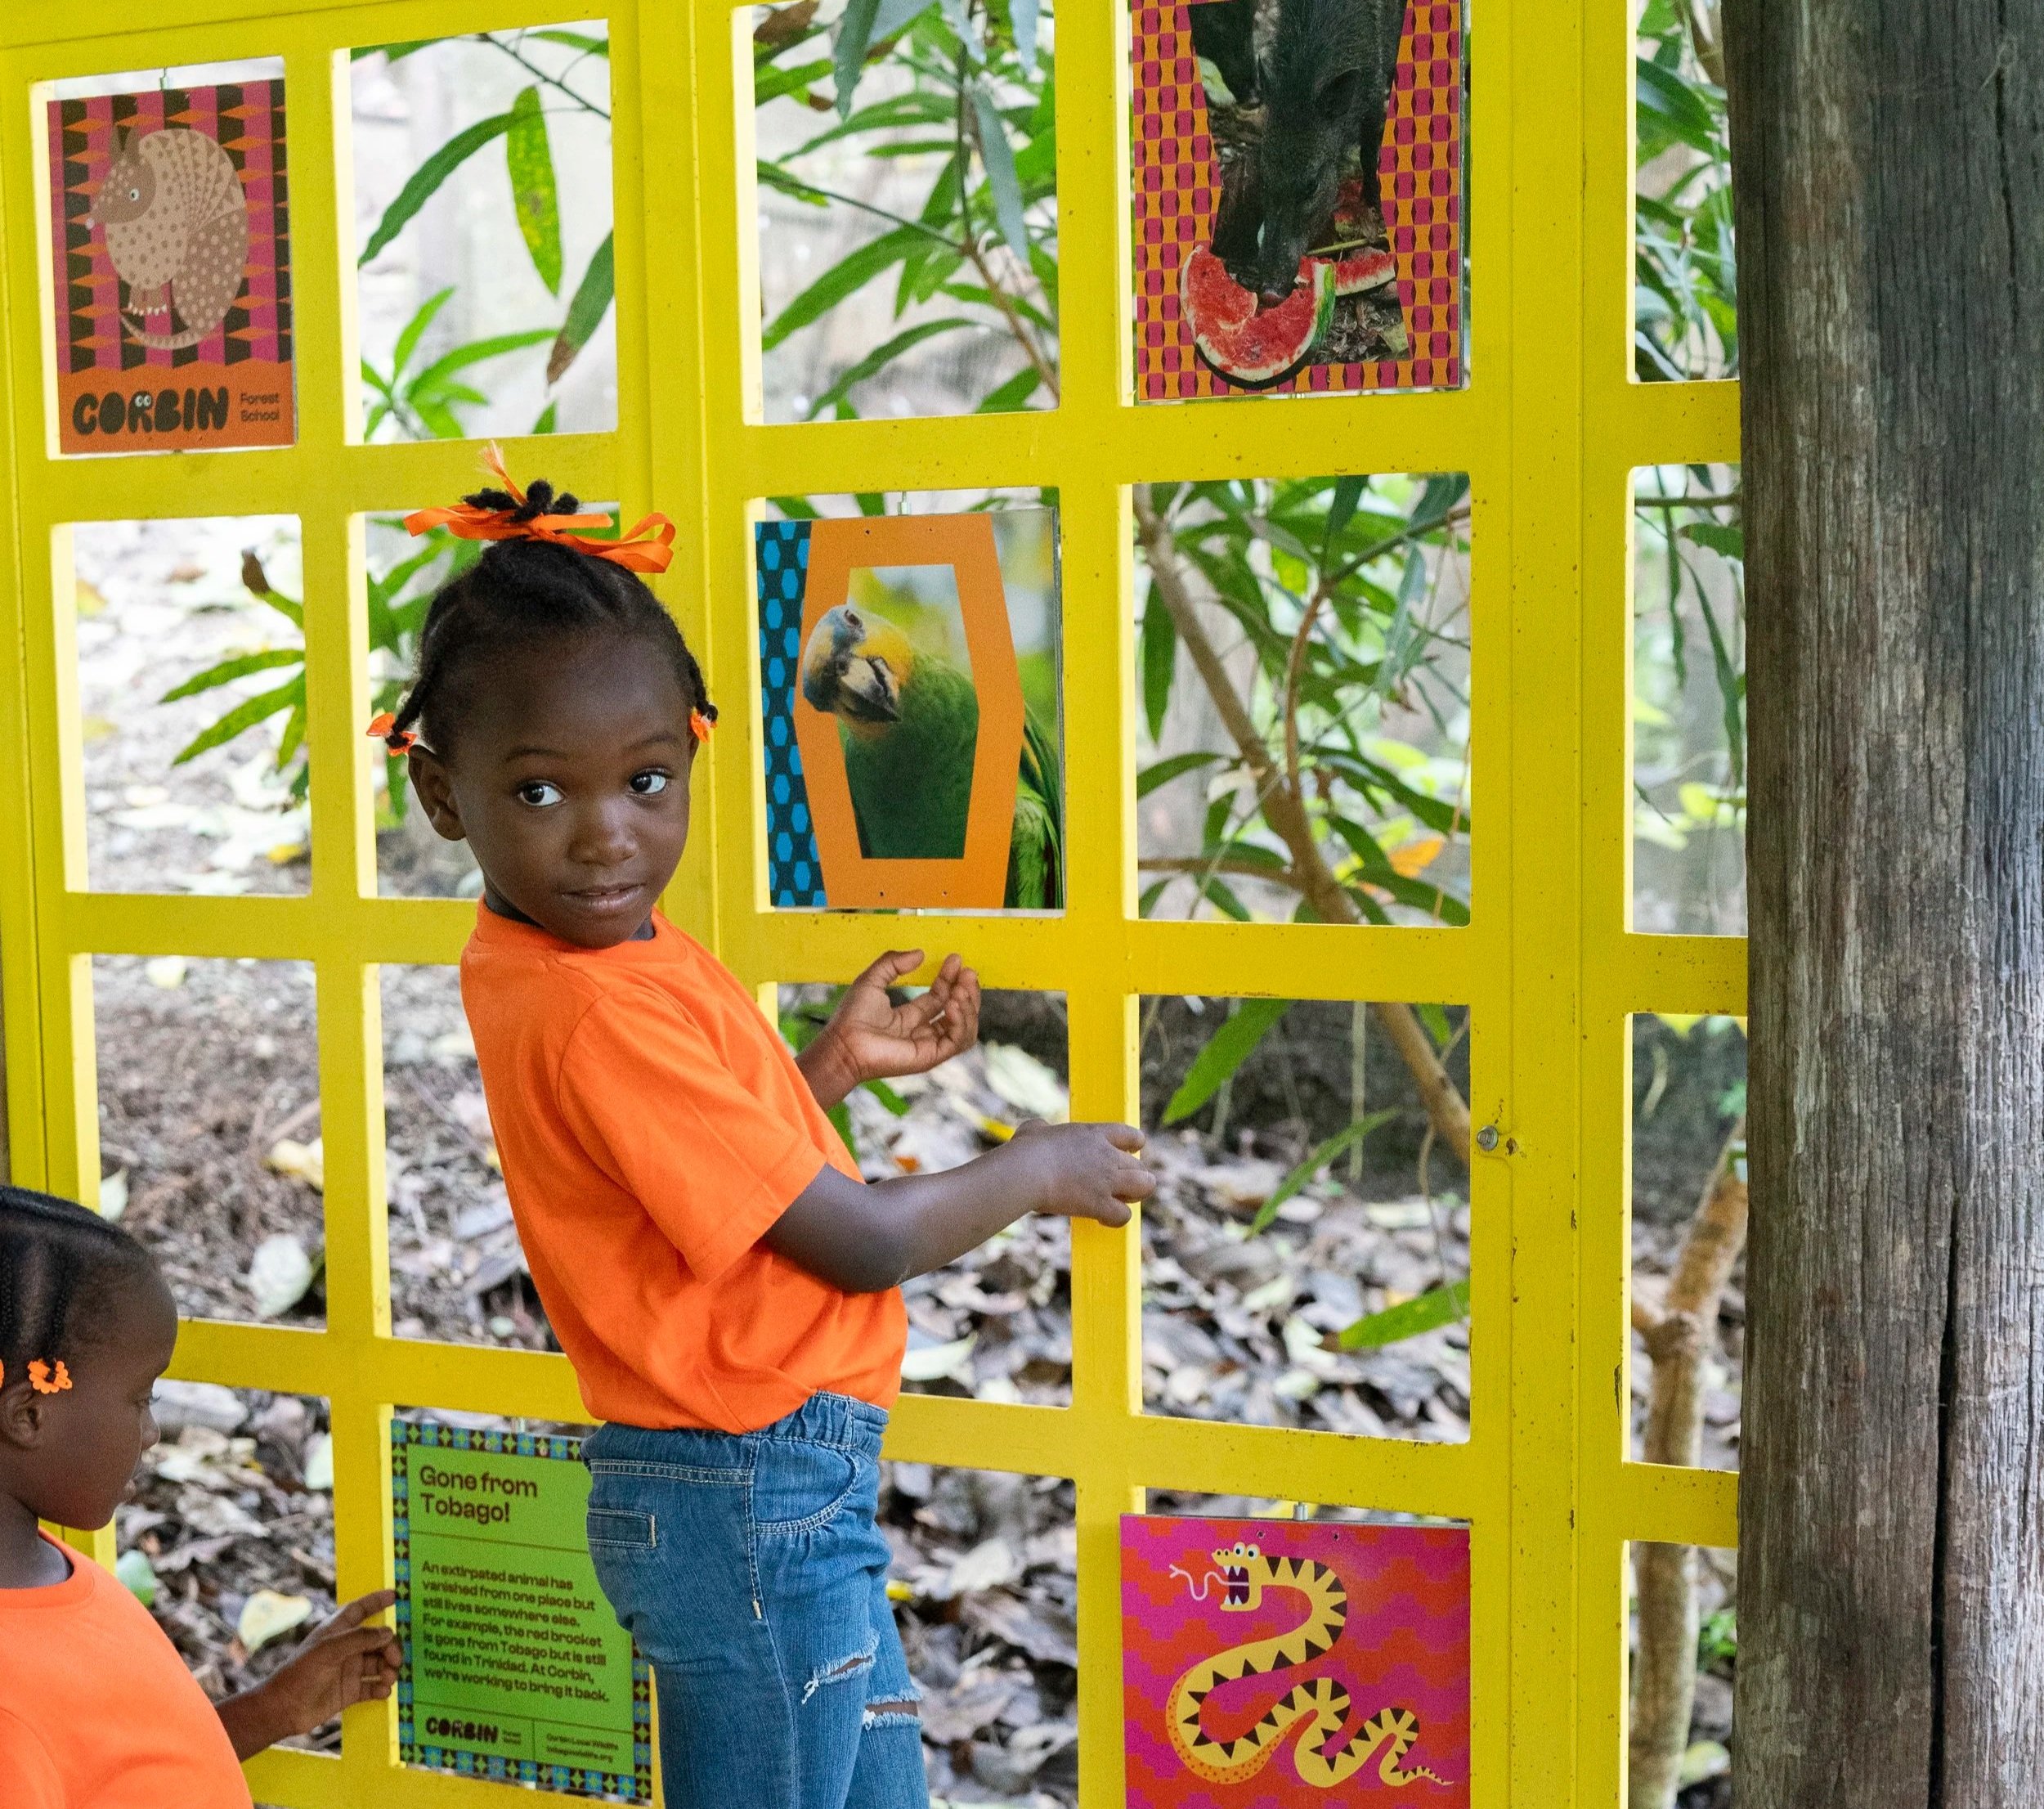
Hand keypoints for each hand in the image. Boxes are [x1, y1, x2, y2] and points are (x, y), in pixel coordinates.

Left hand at [217, 1590, 400, 1756]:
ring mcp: (349, 1670)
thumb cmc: (301, 1672)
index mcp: (338, 1631)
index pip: (360, 1610)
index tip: (395, 1596)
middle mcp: (346, 1648)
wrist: (283, 1709)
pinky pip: (372, 1686)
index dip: (376, 1601)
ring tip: (388, 1679)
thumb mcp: (330, 1649)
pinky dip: (381, 1688)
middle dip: (390, 1647)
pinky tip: (383, 1692)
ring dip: (388, 1669)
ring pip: (378, 1663)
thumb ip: (360, 1638)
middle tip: (395, 1660)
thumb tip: (388, 1632)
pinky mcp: (350, 1691)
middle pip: (377, 1640)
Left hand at [799, 950, 981, 1107]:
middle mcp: (921, 1031)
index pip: (940, 996)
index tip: (956, 960)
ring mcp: (928, 1045)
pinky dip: (962, 1022)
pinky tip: (952, 1004)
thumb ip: (893, 963)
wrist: (844, 1043)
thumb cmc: (851, 1017)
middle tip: (967, 972)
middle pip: (957, 1011)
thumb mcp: (872, 979)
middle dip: (966, 990)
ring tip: (960, 990)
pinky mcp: (930, 1056)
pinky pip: (958, 1041)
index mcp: (908, 1017)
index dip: (950, 978)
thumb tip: (920, 953)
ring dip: (969, 1006)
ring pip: (964, 1027)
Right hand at [1002, 1121, 1154, 1227]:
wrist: (1027, 1171)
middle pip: (1140, 1166)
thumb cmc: (1026, 1149)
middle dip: (1134, 1176)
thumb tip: (1037, 1131)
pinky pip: (1123, 1215)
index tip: (1129, 1152)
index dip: (1135, 1145)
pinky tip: (1102, 1218)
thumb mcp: (1035, 1130)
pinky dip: (1116, 1219)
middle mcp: (1108, 1156)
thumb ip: (1042, 1130)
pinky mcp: (1101, 1204)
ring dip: (1135, 1195)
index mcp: (1094, 1134)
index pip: (1132, 1135)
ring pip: (1144, 1187)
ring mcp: (1107, 1181)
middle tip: (1119, 1185)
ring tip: (1120, 1201)